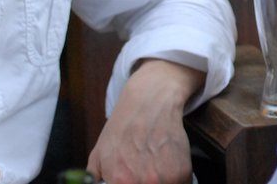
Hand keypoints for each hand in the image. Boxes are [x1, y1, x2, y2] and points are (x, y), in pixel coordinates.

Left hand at [87, 59, 203, 183]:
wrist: (150, 101)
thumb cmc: (124, 126)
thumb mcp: (99, 152)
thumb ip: (94, 176)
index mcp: (120, 181)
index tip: (134, 180)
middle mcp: (142, 183)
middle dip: (146, 183)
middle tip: (147, 173)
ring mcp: (164, 179)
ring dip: (162, 182)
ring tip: (157, 168)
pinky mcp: (182, 171)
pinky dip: (177, 178)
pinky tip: (169, 162)